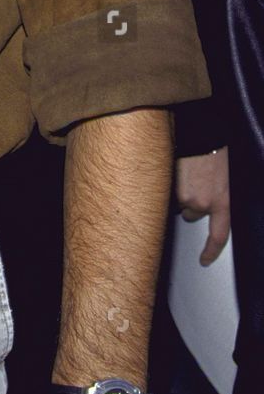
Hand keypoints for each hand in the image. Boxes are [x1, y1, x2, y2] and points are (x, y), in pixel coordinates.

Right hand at [177, 148, 229, 264]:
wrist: (201, 134)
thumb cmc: (215, 151)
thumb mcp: (225, 177)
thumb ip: (217, 196)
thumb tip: (208, 206)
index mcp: (224, 201)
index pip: (219, 235)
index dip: (212, 251)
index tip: (205, 260)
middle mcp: (205, 203)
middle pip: (193, 215)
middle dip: (191, 204)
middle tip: (193, 184)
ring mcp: (187, 197)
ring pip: (178, 203)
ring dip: (180, 192)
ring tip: (186, 174)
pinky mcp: (172, 189)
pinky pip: (167, 193)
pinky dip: (169, 184)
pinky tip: (177, 171)